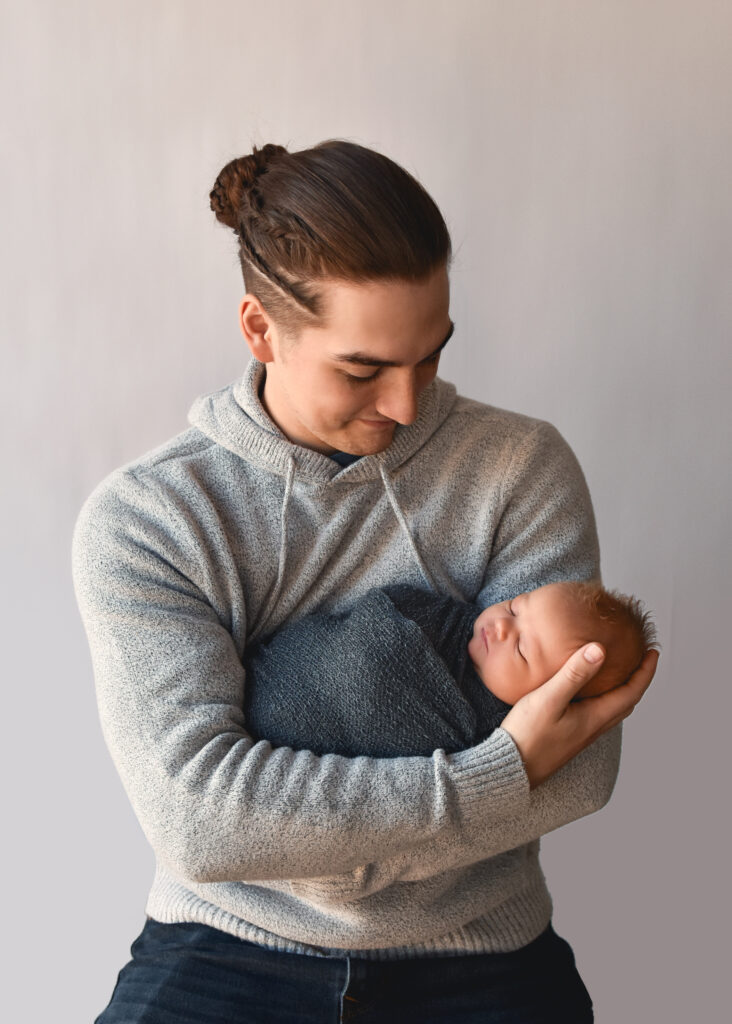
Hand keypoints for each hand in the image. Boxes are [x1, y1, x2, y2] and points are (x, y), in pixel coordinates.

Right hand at [500, 644, 658, 788]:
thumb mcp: (549, 699)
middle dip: (638, 679)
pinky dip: (604, 698)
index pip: (632, 692)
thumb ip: (574, 674)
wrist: (512, 769)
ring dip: (622, 689)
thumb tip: (599, 649)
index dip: (645, 671)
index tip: (652, 652)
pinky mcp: (569, 736)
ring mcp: (582, 734)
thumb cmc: (528, 735)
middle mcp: (593, 728)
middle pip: (627, 702)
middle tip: (641, 659)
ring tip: (618, 671)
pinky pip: (597, 714)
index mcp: (595, 717)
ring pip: (613, 709)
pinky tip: (588, 691)